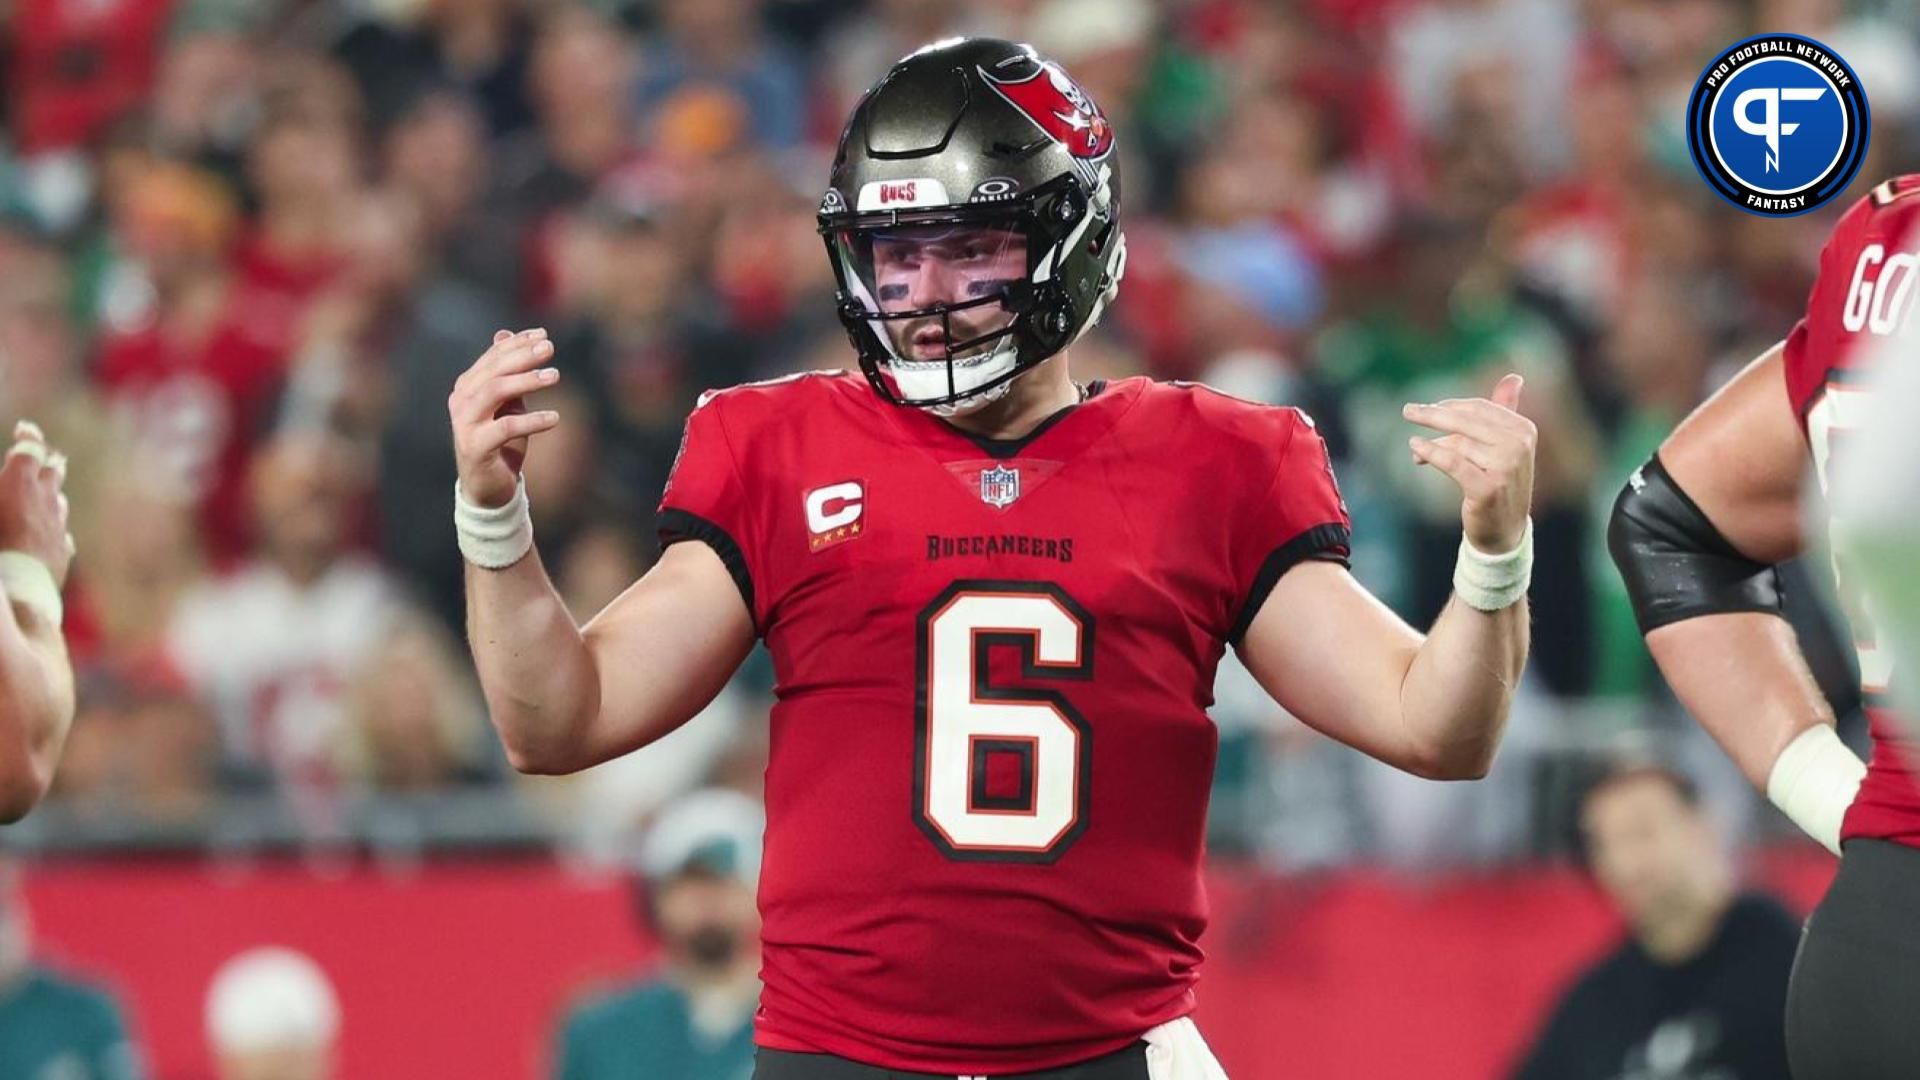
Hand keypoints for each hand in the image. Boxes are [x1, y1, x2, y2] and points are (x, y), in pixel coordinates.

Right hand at [0, 421, 74, 586]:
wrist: (15, 592)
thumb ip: (1, 488)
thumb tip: (7, 485)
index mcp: (20, 484)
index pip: (31, 450)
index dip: (29, 437)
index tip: (25, 428)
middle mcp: (45, 501)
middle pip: (52, 471)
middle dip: (45, 460)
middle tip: (41, 454)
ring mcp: (56, 528)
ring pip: (59, 501)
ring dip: (51, 492)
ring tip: (45, 489)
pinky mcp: (60, 554)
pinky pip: (60, 535)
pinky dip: (52, 527)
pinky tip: (51, 532)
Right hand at [448, 328, 562, 508]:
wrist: (487, 487)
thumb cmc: (501, 442)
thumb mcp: (507, 404)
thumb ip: (507, 374)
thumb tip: (504, 334)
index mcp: (468, 387)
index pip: (492, 358)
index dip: (517, 343)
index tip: (544, 334)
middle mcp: (461, 401)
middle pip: (494, 371)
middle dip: (523, 356)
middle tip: (550, 348)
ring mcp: (465, 424)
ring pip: (495, 392)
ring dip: (527, 381)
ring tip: (555, 376)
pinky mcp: (475, 447)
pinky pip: (506, 428)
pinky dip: (532, 420)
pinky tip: (555, 418)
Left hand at [1402, 373, 1536, 552]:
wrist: (1505, 530)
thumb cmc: (1500, 483)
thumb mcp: (1504, 446)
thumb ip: (1504, 412)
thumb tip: (1514, 377)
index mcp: (1524, 429)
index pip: (1480, 408)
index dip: (1451, 407)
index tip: (1429, 409)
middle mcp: (1518, 445)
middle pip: (1466, 420)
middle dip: (1434, 414)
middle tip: (1408, 411)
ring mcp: (1505, 466)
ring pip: (1458, 443)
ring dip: (1432, 442)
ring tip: (1414, 444)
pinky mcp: (1488, 487)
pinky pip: (1453, 462)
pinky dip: (1431, 453)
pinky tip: (1415, 448)